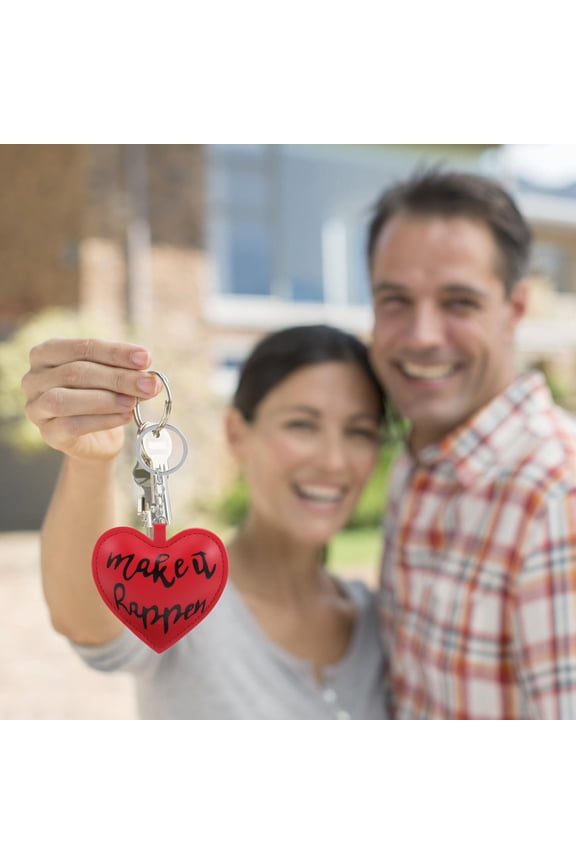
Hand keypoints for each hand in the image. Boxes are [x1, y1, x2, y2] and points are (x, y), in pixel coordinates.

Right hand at [21, 338, 162, 461]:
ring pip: (65, 399)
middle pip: (76, 372)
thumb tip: (150, 378)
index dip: (116, 352)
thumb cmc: (103, 398)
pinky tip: (125, 417)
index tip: (145, 358)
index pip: (83, 347)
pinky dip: (102, 420)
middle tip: (149, 384)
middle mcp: (34, 378)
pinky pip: (71, 425)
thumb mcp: (115, 379)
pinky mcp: (48, 434)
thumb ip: (128, 373)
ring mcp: (36, 407)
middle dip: (118, 378)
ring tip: (133, 402)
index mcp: (47, 353)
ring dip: (106, 400)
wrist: (98, 439)